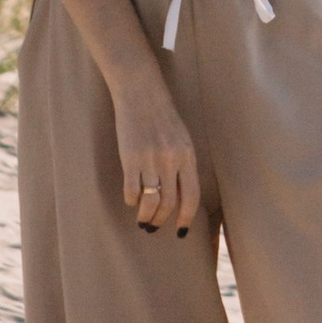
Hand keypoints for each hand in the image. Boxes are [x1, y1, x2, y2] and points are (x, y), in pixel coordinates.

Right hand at [111, 75, 199, 236]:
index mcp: (187, 155)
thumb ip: (183, 165)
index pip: (191, 196)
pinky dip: (131, 199)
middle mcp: (171, 160)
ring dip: (146, 216)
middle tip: (153, 227)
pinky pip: (131, 189)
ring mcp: (150, 159)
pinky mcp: (130, 157)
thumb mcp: (181, 139)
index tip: (180, 231)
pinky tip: (130, 200)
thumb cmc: (162, 116)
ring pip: (150, 201)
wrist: (140, 92)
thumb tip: (180, 196)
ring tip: (142, 221)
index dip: (186, 217)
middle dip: (161, 221)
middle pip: (170, 203)